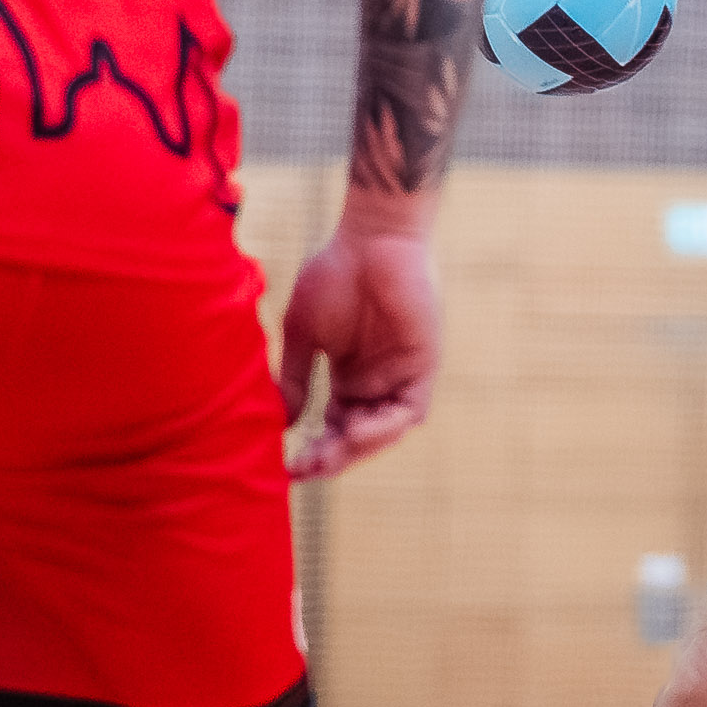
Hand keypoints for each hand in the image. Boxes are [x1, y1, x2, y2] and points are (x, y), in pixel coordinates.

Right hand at [278, 217, 444, 479]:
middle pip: (359, 436)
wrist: (370, 237)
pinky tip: (357, 430)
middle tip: (305, 469)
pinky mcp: (423, 364)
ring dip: (358, 448)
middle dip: (333, 456)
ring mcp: (401, 374)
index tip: (287, 467)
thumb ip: (296, 378)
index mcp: (350, 377)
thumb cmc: (334, 273)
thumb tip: (283, 423)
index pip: (334, 427)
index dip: (314, 450)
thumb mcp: (304, 333)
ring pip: (385, 430)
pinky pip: (409, 410)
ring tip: (328, 455)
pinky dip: (385, 426)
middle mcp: (377, 381)